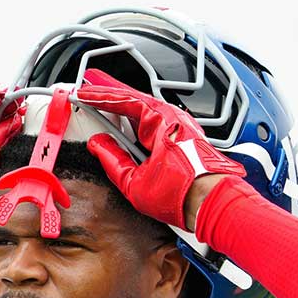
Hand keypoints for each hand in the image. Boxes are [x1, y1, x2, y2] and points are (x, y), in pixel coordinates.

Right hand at [75, 73, 245, 229]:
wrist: (214, 205)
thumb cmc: (185, 194)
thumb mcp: (135, 183)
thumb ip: (113, 161)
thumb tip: (99, 146)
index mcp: (161, 121)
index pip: (124, 100)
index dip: (100, 96)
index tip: (83, 93)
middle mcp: (173, 118)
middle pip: (135, 101)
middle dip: (110, 97)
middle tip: (89, 93)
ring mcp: (180, 127)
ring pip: (145, 111)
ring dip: (123, 110)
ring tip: (102, 110)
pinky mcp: (184, 139)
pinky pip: (156, 123)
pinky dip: (138, 123)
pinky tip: (127, 129)